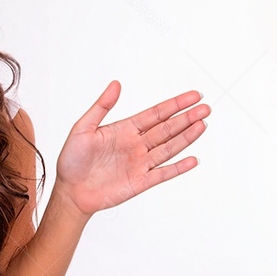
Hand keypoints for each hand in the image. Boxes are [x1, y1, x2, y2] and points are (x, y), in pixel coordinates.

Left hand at [54, 81, 209, 215]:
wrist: (70, 191)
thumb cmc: (72, 159)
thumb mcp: (82, 128)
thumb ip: (101, 107)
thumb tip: (115, 84)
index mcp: (124, 129)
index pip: (155, 114)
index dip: (175, 105)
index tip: (193, 96)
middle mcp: (136, 144)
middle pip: (167, 129)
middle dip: (187, 118)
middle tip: (206, 108)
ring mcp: (140, 163)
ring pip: (169, 148)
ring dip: (186, 137)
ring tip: (203, 125)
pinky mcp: (140, 182)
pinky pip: (163, 173)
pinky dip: (178, 167)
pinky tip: (193, 160)